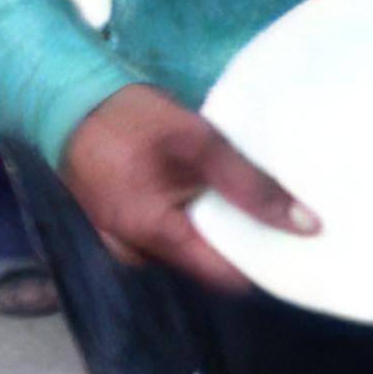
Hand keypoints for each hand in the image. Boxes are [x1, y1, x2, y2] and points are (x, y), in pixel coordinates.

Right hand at [58, 83, 310, 294]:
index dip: (264, 264)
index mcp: (151, 235)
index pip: (226, 277)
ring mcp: (122, 242)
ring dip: (218, 232)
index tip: (297, 246)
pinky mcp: (120, 228)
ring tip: (245, 203)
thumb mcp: (198, 142)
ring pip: (189, 252)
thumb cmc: (129, 116)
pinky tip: (210, 198)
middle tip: (278, 217)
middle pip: (208, 268)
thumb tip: (306, 226)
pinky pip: (168, 237)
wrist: (65, 96)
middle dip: (243, 246)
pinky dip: (192, 222)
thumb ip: (250, 186)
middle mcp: (133, 251)